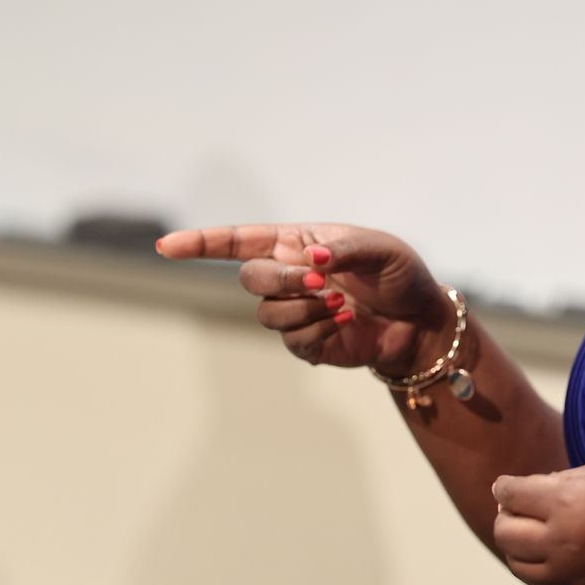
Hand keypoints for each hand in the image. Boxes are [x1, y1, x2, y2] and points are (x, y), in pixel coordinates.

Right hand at [154, 223, 450, 373]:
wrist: (419, 320)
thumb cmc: (399, 274)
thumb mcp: (381, 249)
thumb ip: (346, 248)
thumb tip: (313, 258)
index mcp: (294, 243)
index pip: (236, 241)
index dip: (199, 243)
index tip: (165, 246)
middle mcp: (287, 275)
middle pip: (249, 279)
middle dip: (282, 281)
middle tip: (321, 282)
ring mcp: (293, 311)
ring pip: (267, 314)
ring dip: (305, 309)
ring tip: (342, 305)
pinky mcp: (306, 343)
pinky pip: (293, 339)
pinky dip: (320, 329)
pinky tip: (347, 323)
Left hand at [490, 454, 584, 584]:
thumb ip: (565, 481)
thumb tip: (534, 490)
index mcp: (567, 504)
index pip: (512, 495)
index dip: (505, 486)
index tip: (505, 484)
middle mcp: (564, 543)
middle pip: (505, 533)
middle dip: (506, 515)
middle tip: (515, 506)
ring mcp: (575, 573)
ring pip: (520, 565)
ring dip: (518, 546)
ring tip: (532, 531)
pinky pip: (550, 581)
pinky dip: (544, 565)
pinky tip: (559, 549)